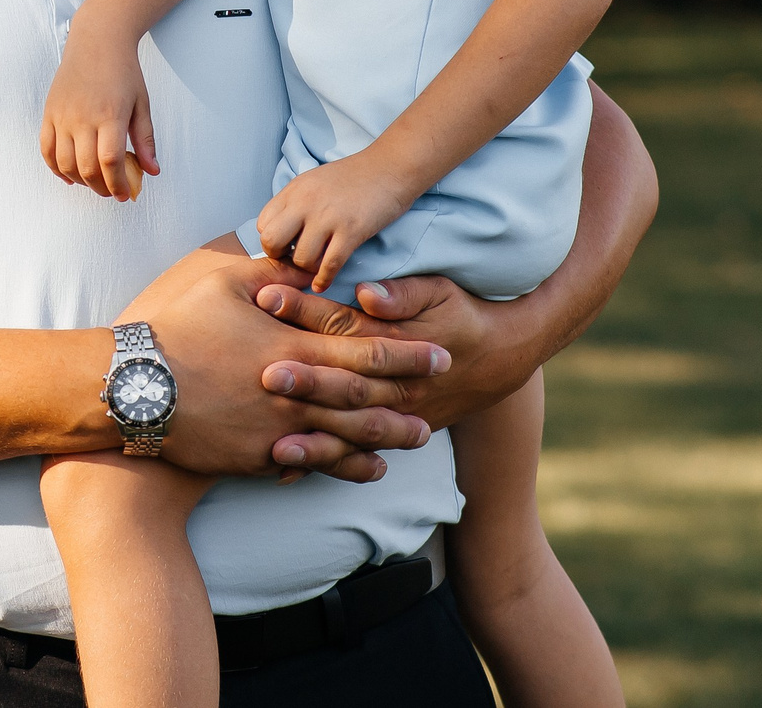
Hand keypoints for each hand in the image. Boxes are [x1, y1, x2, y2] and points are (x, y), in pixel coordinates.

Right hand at [40, 27, 156, 200]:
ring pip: (64, 163)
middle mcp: (83, 117)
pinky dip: (55, 168)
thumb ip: (145, 139)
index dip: (117, 184)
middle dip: (100, 187)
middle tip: (111, 191)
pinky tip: (68, 176)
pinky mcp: (49, 113)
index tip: (124, 193)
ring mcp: (62, 115)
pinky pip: (46, 149)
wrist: (97, 41)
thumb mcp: (142, 104)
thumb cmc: (123, 72)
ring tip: (93, 182)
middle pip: (86, 167)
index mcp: (110, 114)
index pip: (110, 161)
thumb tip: (152, 171)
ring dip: (79, 180)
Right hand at [118, 244, 446, 482]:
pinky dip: (343, 465)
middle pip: (365, 398)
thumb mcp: (222, 284)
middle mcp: (293, 392)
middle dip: (406, 398)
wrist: (134, 390)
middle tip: (440, 399)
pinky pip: (311, 463)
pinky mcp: (258, 457)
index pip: (363, 349)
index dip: (405, 352)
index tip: (439, 353)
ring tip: (416, 437)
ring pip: (345, 436)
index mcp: (291, 346)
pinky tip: (364, 467)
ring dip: (385, 437)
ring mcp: (277, 430)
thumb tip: (301, 264)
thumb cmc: (176, 329)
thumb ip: (270, 274)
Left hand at [252, 271, 537, 436]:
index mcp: (399, 342)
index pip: (345, 325)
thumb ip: (402, 293)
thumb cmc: (459, 313)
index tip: (267, 298)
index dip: (306, 310)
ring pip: (350, 430)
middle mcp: (396, 384)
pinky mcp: (390, 433)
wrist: (498, 358)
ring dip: (314, 440)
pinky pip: (355, 454)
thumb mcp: (438, 290)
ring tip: (276, 446)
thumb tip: (366, 293)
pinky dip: (323, 463)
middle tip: (264, 375)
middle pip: (344, 383)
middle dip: (305, 381)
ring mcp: (395, 414)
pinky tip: (286, 471)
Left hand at [253, 150, 414, 293]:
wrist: (390, 166)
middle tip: (295, 260)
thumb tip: (283, 232)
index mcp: (294, 190)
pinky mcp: (352, 230)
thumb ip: (295, 203)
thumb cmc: (354, 177)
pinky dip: (324, 279)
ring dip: (307, 269)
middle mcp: (305, 202)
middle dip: (280, 257)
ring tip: (316, 267)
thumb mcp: (314, 182)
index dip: (273, 241)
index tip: (287, 247)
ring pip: (301, 258)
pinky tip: (324, 283)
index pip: (263, 224)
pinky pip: (329, 265)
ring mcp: (328, 217)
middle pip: (271, 241)